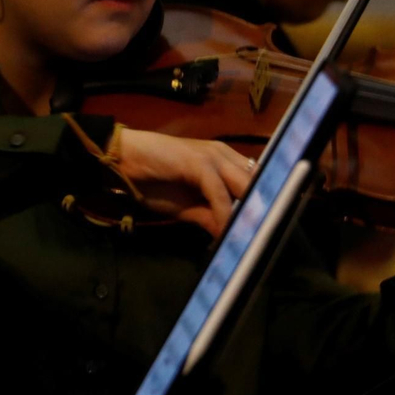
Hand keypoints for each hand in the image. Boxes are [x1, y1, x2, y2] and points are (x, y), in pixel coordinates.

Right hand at [117, 129, 254, 236]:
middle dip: (265, 210)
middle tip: (266, 239)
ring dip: (248, 214)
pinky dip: (224, 214)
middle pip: (259, 182)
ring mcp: (214, 156)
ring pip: (245, 185)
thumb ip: (211, 217)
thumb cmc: (153, 180)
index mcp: (227, 162)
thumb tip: (231, 237)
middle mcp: (226, 155)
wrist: (122, 160)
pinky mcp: (199, 162)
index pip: (259, 181)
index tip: (272, 230)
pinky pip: (219, 192)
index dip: (267, 204)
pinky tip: (223, 232)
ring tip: (250, 240)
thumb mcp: (187, 207)